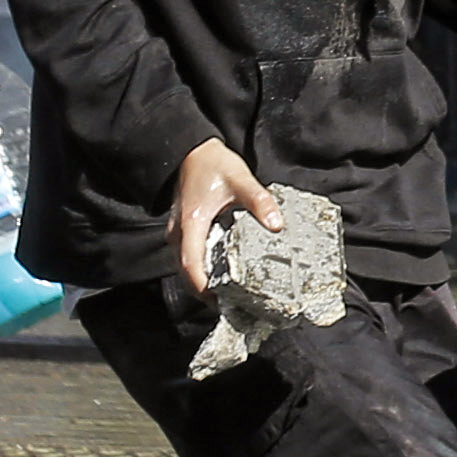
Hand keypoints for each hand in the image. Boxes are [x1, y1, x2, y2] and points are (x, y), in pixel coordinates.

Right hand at [172, 137, 283, 298]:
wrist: (192, 152)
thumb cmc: (213, 164)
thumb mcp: (241, 179)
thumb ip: (259, 201)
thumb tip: (277, 224)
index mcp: (191, 224)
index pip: (191, 265)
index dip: (204, 287)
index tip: (221, 302)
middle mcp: (179, 233)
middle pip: (187, 273)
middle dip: (206, 291)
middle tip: (233, 305)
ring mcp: (179, 233)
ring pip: (187, 267)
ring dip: (204, 282)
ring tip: (231, 295)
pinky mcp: (185, 231)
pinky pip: (190, 257)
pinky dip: (203, 269)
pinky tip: (224, 273)